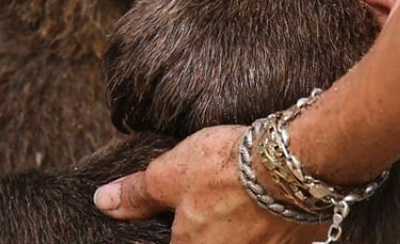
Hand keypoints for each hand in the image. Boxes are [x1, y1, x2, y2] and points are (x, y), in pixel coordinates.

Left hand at [94, 125, 326, 243]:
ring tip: (234, 205)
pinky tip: (261, 207)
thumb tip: (103, 202)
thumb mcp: (169, 175)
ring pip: (239, 242)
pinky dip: (261, 229)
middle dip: (202, 231)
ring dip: (236, 231)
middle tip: (205, 206)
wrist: (296, 163)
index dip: (173, 234)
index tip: (179, 222)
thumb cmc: (227, 169)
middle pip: (204, 243)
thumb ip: (137, 195)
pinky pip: (268, 240)